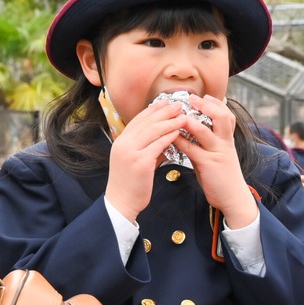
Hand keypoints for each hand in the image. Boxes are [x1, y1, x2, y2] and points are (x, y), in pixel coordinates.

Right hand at [104, 100, 185, 222]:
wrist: (121, 201)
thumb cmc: (129, 183)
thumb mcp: (133, 160)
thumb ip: (146, 147)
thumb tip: (164, 138)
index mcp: (120, 142)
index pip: (137, 120)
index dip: (152, 110)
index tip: (165, 102)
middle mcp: (123, 144)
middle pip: (146, 122)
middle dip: (163, 111)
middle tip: (178, 104)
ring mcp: (131, 152)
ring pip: (152, 131)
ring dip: (169, 121)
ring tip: (183, 116)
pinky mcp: (141, 162)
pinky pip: (157, 145)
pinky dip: (169, 136)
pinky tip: (179, 131)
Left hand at [173, 95, 257, 227]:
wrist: (233, 197)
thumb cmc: (220, 175)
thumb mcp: (218, 154)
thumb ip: (207, 141)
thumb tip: (192, 128)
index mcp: (227, 139)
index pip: (227, 114)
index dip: (216, 103)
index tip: (204, 95)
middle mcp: (225, 143)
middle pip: (222, 116)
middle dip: (206, 105)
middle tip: (191, 98)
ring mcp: (217, 153)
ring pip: (206, 131)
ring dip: (191, 120)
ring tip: (178, 114)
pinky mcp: (208, 165)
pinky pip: (192, 149)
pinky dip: (180, 141)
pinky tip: (170, 136)